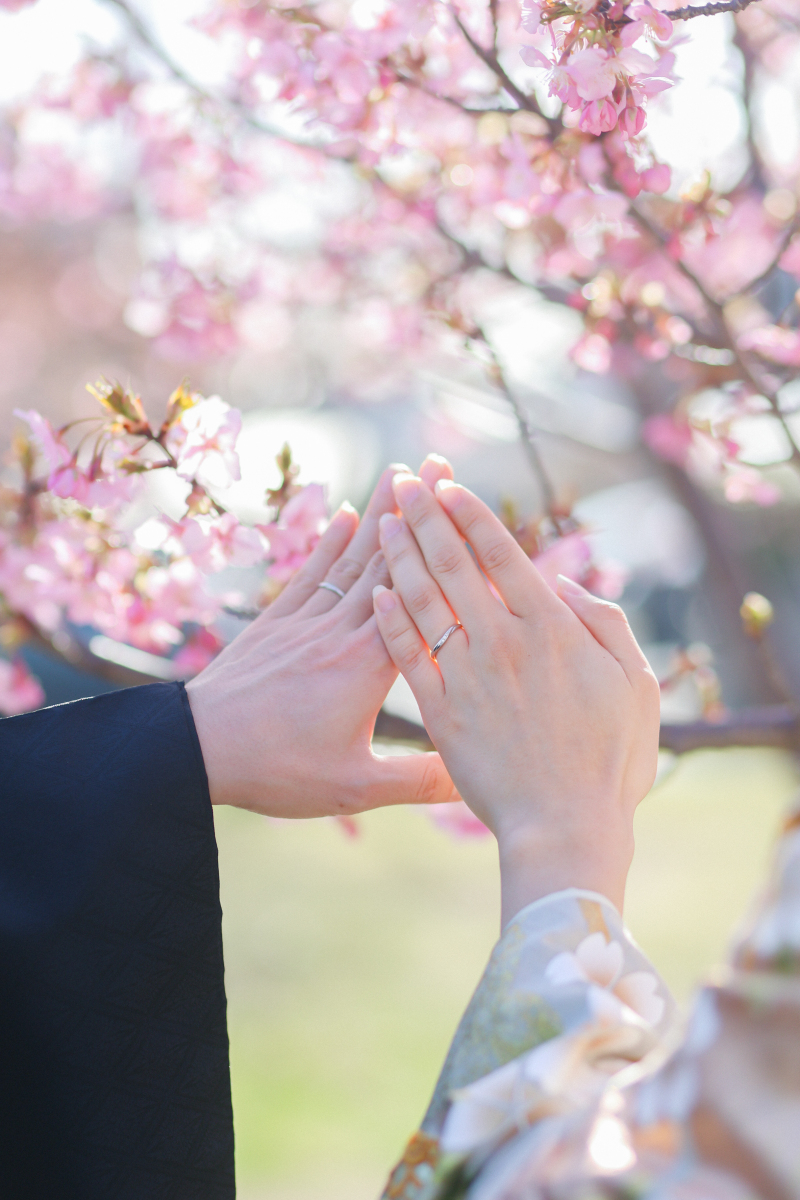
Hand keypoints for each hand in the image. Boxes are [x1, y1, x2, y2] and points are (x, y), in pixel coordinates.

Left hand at [187, 457, 458, 817]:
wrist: (197, 751)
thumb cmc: (278, 771)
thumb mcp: (354, 788)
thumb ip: (418, 781)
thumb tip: (475, 780)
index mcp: (369, 667)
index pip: (418, 597)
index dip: (444, 550)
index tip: (463, 507)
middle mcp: (340, 632)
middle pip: (387, 562)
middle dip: (416, 511)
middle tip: (440, 464)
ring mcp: (305, 622)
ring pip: (351, 559)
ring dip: (377, 514)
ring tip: (399, 472)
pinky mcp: (276, 623)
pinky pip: (311, 574)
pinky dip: (329, 542)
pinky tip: (345, 513)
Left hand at [372, 476, 659, 920]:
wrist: (562, 829)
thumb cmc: (608, 763)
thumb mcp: (633, 690)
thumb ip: (604, 629)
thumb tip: (567, 590)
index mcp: (544, 632)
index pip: (497, 557)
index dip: (469, 516)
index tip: (447, 484)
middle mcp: (497, 643)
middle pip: (450, 565)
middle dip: (425, 516)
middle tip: (405, 478)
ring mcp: (461, 676)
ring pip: (420, 599)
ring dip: (400, 553)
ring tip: (385, 517)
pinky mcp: (436, 711)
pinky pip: (405, 652)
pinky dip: (388, 617)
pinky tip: (375, 589)